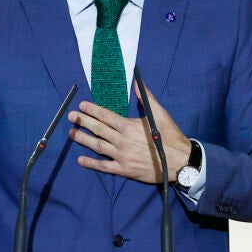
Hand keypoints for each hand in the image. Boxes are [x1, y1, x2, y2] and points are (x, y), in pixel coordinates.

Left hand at [68, 82, 190, 183]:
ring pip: (97, 146)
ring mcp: (121, 156)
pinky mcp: (124, 169)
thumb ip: (147, 98)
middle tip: (71, 117)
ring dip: (83, 139)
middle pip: (98, 129)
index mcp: (128, 126)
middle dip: (83, 122)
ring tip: (71, 133)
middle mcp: (122, 140)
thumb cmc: (170, 137)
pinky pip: (104, 166)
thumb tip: (137, 83)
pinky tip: (81, 160)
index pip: (105, 116)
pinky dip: (91, 163)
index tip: (82, 106)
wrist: (179, 162)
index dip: (92, 110)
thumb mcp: (160, 114)